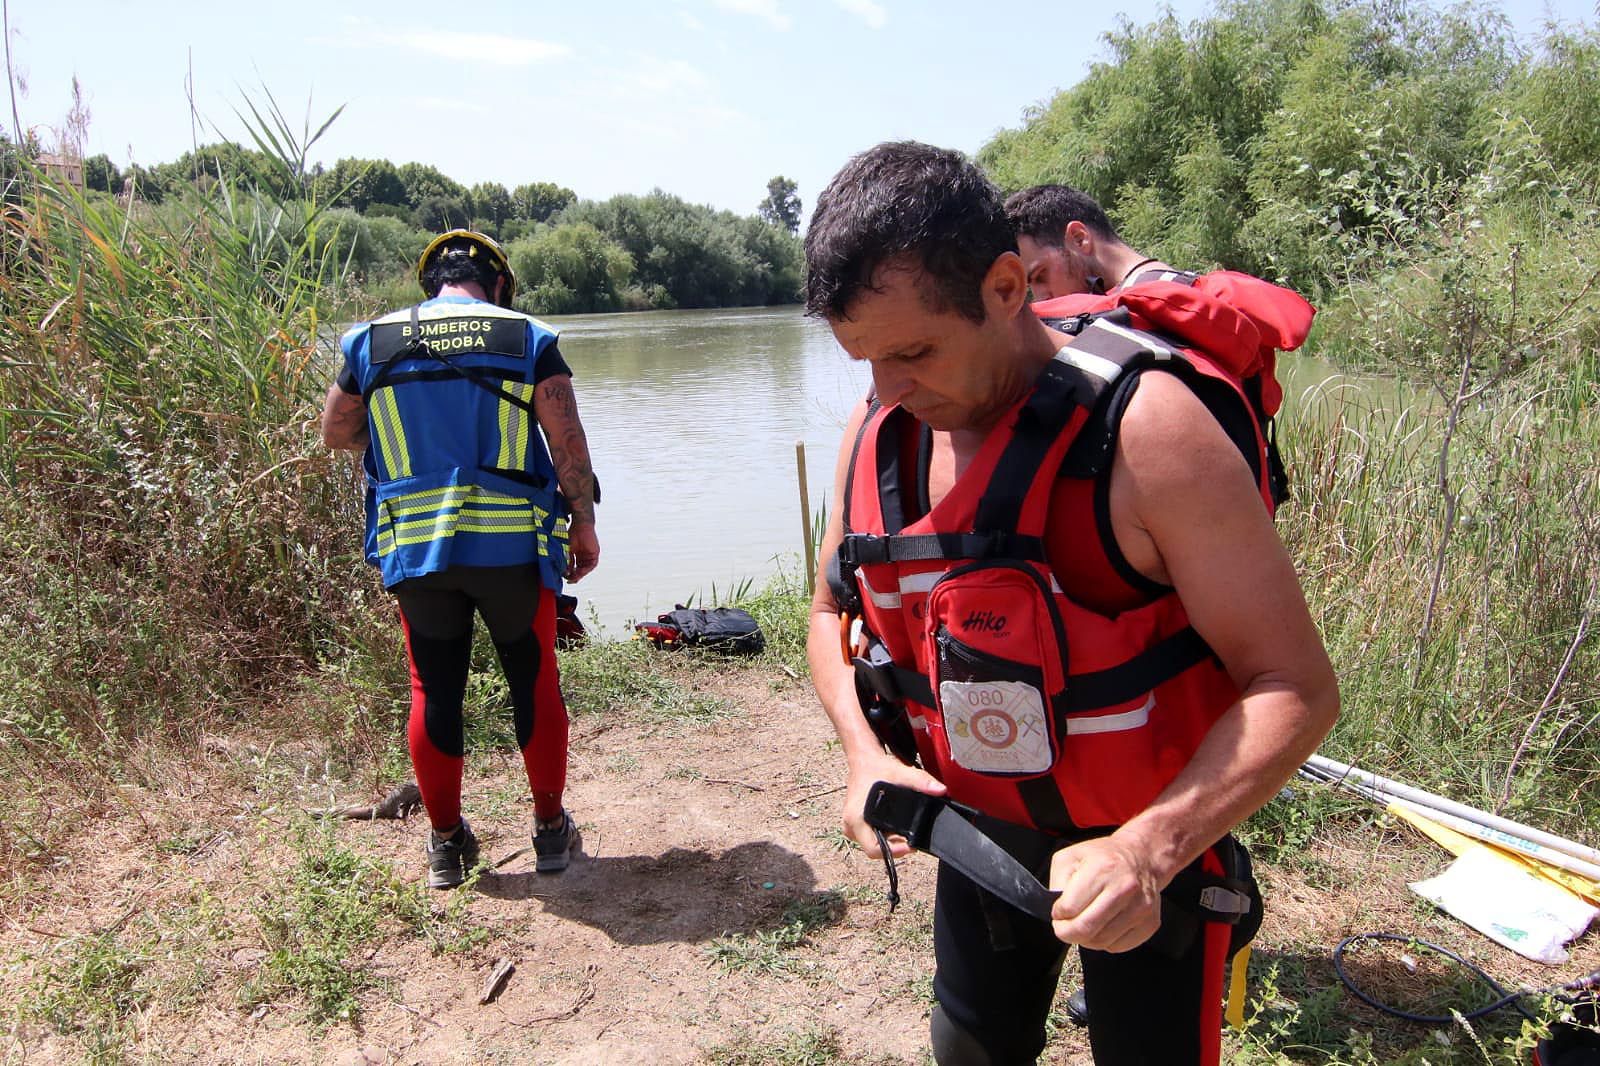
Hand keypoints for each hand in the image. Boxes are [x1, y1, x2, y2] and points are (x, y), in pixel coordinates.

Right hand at [565, 520, 598, 582]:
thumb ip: (568, 560)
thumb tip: (564, 571)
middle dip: (576, 576)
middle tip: (571, 580)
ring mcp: (590, 555)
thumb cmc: (573, 534)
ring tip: (575, 577)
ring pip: (586, 568)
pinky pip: (592, 564)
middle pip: (581, 570)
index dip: (571, 574)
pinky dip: (587, 569)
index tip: (567, 578)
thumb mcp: (568, 550)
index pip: (575, 568)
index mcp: (578, 555)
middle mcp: (584, 556)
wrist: (580, 525)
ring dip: (581, 574)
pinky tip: (581, 571)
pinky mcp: (595, 553)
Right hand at [842, 750, 944, 858]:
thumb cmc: (876, 768)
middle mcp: (850, 825)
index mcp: (856, 818)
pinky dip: (885, 835)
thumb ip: (921, 781)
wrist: (863, 761)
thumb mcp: (900, 772)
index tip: (910, 845)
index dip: (894, 851)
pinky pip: (872, 838)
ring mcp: (852, 827)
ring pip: (874, 845)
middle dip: (895, 846)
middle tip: (910, 836)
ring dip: (890, 841)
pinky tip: (896, 825)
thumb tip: (940, 790)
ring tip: (904, 829)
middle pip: (875, 849)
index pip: (873, 849)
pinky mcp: (856, 825)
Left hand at [1048, 834, 1162, 951]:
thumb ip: (1057, 882)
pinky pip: (1118, 946)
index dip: (1057, 915)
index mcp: (1102, 869)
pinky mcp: (1149, 923)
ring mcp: (1140, 908)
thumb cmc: (1103, 857)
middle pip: (1085, 930)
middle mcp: (1124, 889)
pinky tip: (1103, 925)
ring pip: (1101, 942)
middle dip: (1066, 933)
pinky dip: (1105, 941)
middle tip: (1063, 928)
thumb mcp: (1070, 857)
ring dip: (1086, 938)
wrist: (1141, 857)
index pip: (1069, 908)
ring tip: (1084, 923)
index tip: (1058, 913)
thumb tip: (1058, 912)